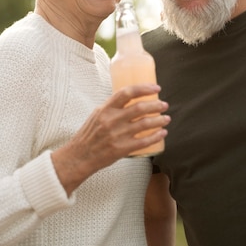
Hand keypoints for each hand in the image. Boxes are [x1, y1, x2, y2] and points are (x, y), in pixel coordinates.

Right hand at [52, 83, 169, 194]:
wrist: (79, 157)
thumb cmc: (89, 135)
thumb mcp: (97, 115)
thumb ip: (113, 108)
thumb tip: (132, 99)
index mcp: (105, 109)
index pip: (127, 93)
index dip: (144, 89)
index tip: (156, 88)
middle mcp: (111, 120)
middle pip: (139, 108)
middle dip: (156, 105)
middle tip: (164, 105)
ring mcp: (117, 135)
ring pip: (145, 124)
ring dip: (159, 120)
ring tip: (166, 119)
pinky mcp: (121, 149)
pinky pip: (144, 141)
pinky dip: (156, 136)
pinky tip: (162, 133)